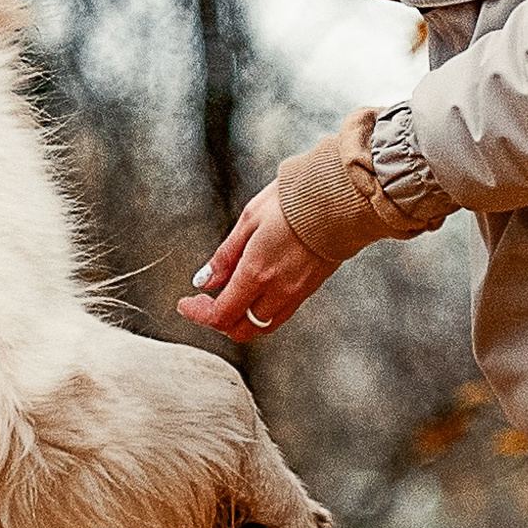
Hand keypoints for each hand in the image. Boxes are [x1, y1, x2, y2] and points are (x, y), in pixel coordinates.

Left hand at [179, 187, 336, 341]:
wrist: (341, 196)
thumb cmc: (294, 200)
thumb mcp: (248, 220)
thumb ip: (225, 256)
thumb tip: (203, 280)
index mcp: (256, 273)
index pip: (220, 315)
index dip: (199, 314)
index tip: (186, 303)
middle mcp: (278, 290)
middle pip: (241, 330)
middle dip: (218, 321)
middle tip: (206, 299)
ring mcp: (297, 293)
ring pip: (263, 325)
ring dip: (241, 318)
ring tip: (230, 293)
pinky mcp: (311, 288)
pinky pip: (281, 313)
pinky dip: (262, 310)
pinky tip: (256, 287)